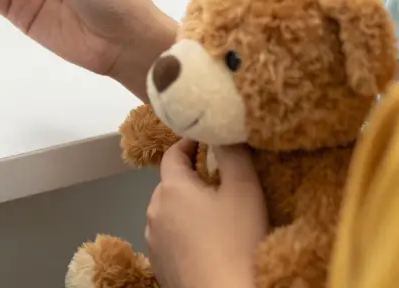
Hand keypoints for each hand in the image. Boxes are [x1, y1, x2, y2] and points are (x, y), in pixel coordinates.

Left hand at [146, 140, 267, 287]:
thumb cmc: (238, 244)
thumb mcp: (244, 190)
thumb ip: (233, 154)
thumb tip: (223, 133)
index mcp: (171, 189)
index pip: (172, 154)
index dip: (189, 144)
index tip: (206, 141)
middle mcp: (154, 212)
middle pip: (170, 184)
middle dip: (191, 178)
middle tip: (220, 181)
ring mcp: (153, 241)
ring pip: (169, 212)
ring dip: (187, 208)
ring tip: (216, 215)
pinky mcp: (159, 265)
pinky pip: (170, 238)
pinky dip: (184, 233)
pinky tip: (208, 243)